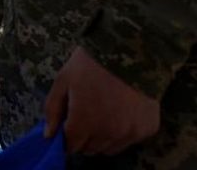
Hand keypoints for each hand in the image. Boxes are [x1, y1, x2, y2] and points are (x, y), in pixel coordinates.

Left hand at [44, 46, 159, 154]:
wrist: (131, 48)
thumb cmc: (92, 62)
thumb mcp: (63, 80)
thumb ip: (53, 110)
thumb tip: (49, 134)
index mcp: (84, 122)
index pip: (70, 146)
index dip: (66, 136)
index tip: (68, 125)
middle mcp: (108, 133)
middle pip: (89, 149)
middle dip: (83, 137)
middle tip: (84, 115)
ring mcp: (130, 132)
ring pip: (109, 149)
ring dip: (102, 138)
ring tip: (102, 113)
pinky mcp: (147, 129)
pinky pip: (129, 140)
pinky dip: (123, 132)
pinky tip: (120, 111)